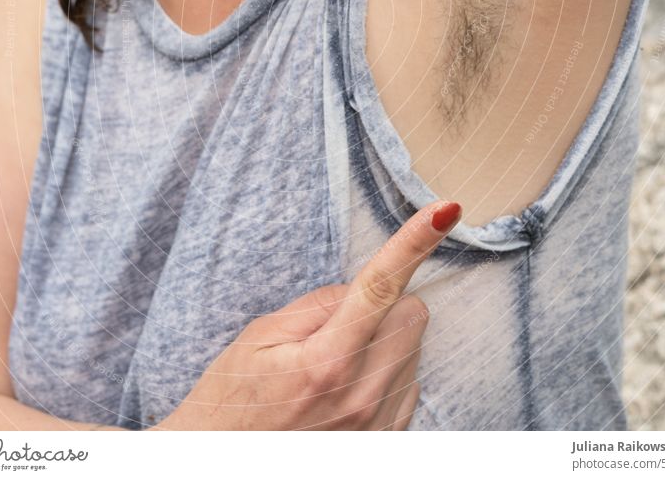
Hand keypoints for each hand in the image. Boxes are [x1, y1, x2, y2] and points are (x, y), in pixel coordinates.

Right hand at [153, 199, 462, 430]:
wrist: (221, 468)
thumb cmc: (232, 400)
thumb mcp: (259, 338)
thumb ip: (318, 305)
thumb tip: (362, 289)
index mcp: (326, 361)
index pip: (380, 286)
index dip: (413, 243)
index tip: (443, 211)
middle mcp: (362, 396)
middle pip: (412, 314)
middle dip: (383, 306)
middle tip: (333, 328)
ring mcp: (377, 425)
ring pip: (412, 348)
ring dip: (382, 341)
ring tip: (330, 368)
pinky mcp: (386, 442)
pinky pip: (408, 383)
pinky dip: (384, 373)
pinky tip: (343, 390)